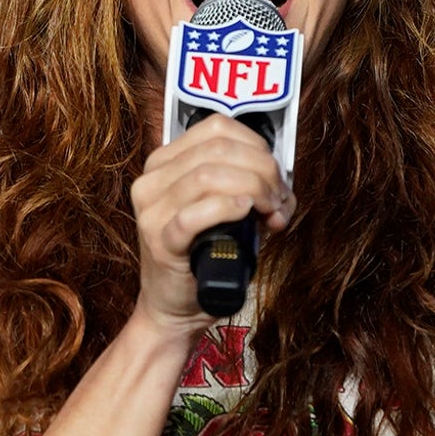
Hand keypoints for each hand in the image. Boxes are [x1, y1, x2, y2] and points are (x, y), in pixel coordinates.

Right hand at [130, 113, 292, 331]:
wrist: (174, 306)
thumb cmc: (202, 256)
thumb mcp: (223, 211)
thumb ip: (248, 186)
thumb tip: (283, 186)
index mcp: (163, 163)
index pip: (216, 128)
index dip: (256, 146)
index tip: (275, 177)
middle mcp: (151, 181)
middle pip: (218, 150)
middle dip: (262, 171)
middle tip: (278, 200)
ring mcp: (151, 211)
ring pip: (208, 176)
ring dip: (254, 189)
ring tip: (270, 213)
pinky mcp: (160, 242)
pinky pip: (194, 215)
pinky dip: (227, 207)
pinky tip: (247, 212)